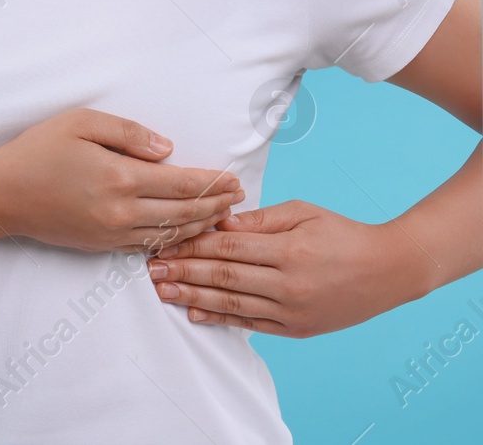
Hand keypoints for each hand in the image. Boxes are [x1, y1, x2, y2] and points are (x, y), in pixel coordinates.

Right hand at [0, 108, 244, 254]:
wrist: (2, 195)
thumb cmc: (38, 151)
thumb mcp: (80, 123)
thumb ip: (128, 133)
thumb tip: (167, 149)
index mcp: (120, 177)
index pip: (182, 183)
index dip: (212, 183)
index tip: (234, 179)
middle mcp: (122, 211)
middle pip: (184, 212)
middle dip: (216, 205)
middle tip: (238, 197)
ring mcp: (113, 232)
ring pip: (172, 233)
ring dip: (201, 225)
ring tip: (221, 215)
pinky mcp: (103, 245)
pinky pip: (150, 245)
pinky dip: (175, 239)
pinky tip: (186, 231)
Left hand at [146, 199, 425, 336]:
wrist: (390, 270)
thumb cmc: (342, 233)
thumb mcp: (302, 213)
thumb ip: (258, 219)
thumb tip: (217, 220)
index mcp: (288, 251)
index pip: (227, 248)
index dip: (192, 246)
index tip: (163, 242)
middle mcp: (289, 284)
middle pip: (224, 278)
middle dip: (183, 272)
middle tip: (150, 268)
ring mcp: (293, 310)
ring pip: (232, 304)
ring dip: (192, 298)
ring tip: (162, 291)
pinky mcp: (297, 328)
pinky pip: (251, 324)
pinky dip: (221, 319)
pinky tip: (195, 314)